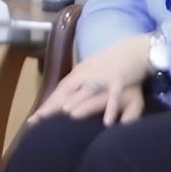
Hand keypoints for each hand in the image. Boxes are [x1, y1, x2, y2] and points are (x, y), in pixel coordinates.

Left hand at [33, 38, 156, 128]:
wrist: (137, 48)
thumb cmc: (115, 61)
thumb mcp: (93, 70)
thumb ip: (81, 83)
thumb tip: (69, 98)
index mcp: (80, 72)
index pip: (60, 90)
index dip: (47, 104)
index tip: (34, 119)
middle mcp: (87, 74)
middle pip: (67, 92)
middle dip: (52, 107)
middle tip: (37, 121)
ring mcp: (102, 77)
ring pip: (87, 92)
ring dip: (76, 103)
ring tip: (64, 117)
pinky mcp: (119, 80)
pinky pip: (114, 96)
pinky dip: (111, 108)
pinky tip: (108, 123)